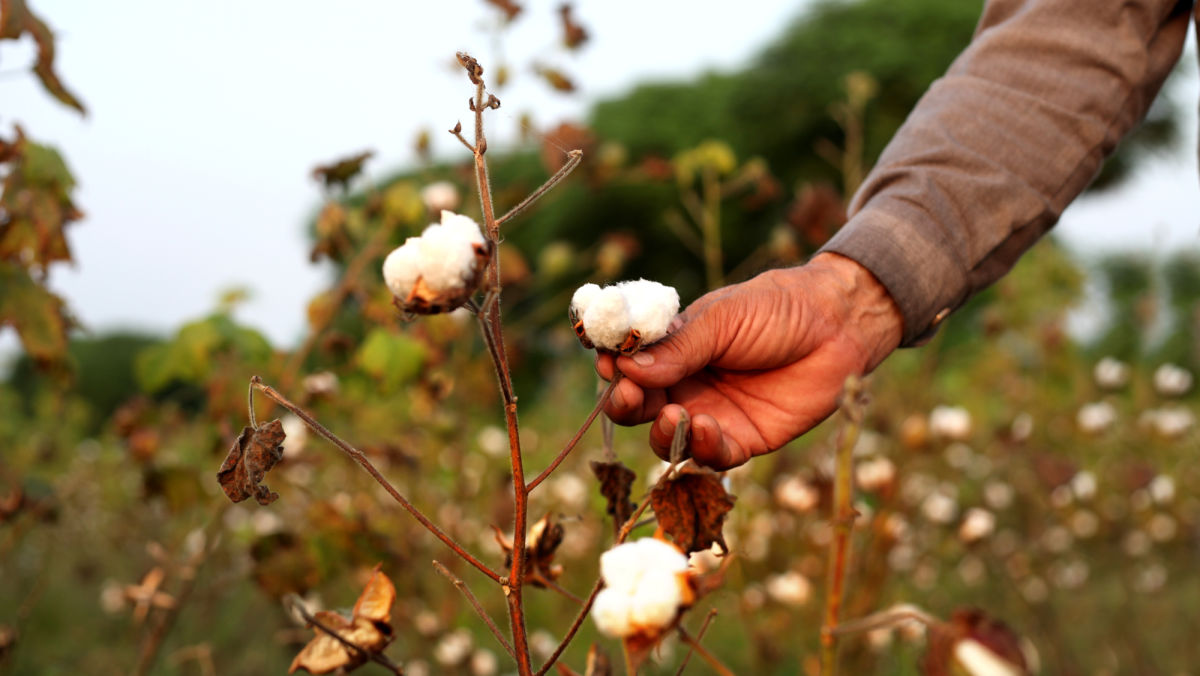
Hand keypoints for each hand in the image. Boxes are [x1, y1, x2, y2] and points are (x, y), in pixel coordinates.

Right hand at [595, 253, 902, 468]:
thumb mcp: (723, 320)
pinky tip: (708, 427)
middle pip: (638, 407)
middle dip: (626, 404)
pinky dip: (703, 448)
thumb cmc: (777, 309)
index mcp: (672, 349)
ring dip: (663, 433)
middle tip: (629, 394)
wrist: (838, 326)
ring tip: (674, 415)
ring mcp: (712, 414)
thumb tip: (626, 368)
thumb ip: (678, 348)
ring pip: (669, 439)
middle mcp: (685, 385)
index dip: (611, 367)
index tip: (606, 362)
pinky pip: (713, 456)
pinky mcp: (743, 440)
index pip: (627, 365)